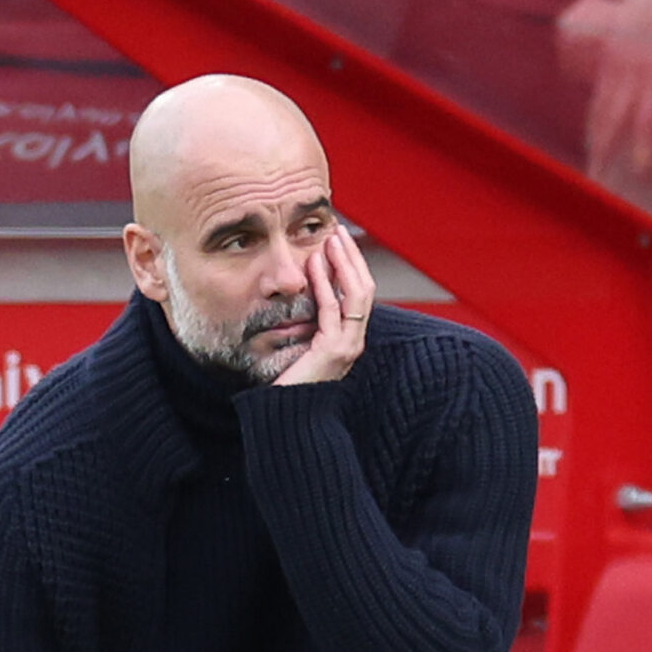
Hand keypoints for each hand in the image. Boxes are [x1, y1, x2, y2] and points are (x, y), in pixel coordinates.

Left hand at [273, 223, 374, 386]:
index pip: (359, 294)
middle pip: (364, 288)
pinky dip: (325, 282)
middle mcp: (354, 341)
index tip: (338, 243)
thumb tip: (298, 298)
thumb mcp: (299, 347)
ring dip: (344, 262)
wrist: (287, 419)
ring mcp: (348, 346)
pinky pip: (333, 308)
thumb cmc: (288, 386)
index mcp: (348, 339)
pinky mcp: (334, 350)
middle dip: (352, 257)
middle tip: (337, 232)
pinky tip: (315, 263)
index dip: (352, 266)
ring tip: (330, 238)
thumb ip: (306, 324)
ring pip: (356, 294)